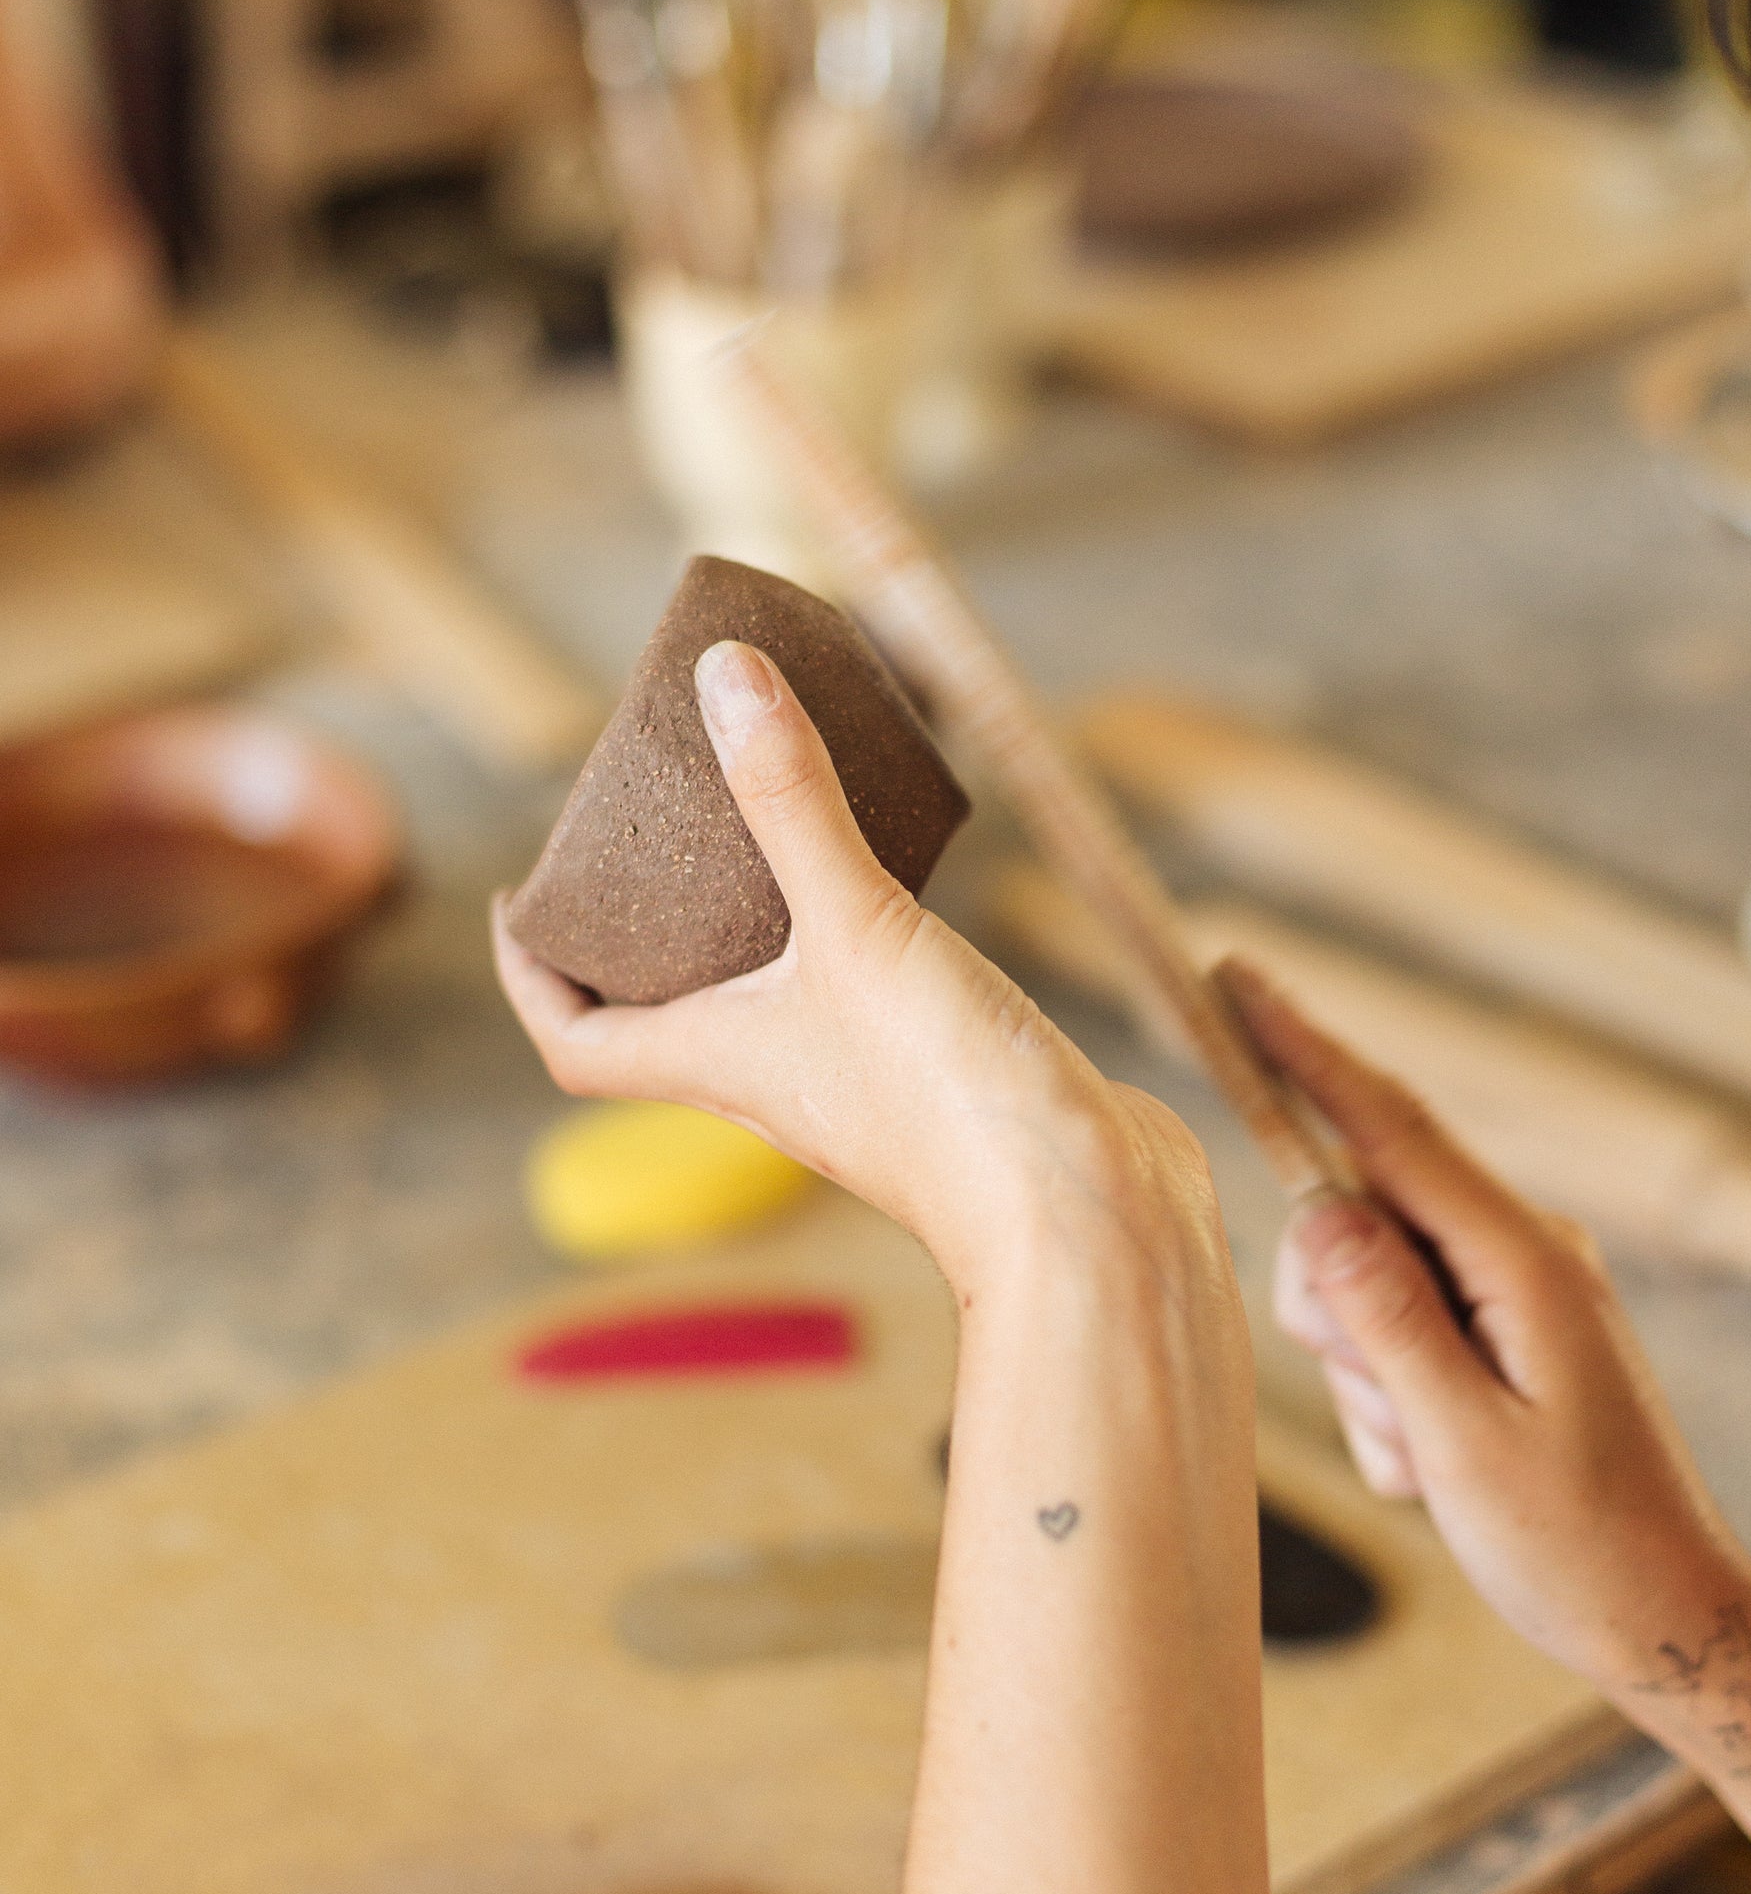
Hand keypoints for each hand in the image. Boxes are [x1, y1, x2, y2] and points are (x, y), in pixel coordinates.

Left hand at [494, 639, 1156, 1286]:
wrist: (1086, 1218)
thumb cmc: (950, 1098)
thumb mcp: (858, 925)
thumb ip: (792, 802)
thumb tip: (723, 675)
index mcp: (721, 1062)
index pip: (576, 1040)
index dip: (529, 976)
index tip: (521, 904)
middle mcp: (775, 1083)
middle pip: (666, 1019)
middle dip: (640, 936)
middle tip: (647, 841)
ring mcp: (858, 1087)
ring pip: (767, 1007)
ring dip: (745, 932)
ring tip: (761, 837)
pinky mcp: (938, 1078)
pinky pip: (863, 998)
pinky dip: (850, 936)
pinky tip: (895, 882)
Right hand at [1219, 956, 1740, 1691]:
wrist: (1667, 1620)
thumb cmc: (1576, 1546)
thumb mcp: (1461, 1441)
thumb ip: (1385, 1318)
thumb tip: (1315, 1210)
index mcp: (1521, 1259)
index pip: (1390, 1128)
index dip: (1308, 1052)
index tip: (1240, 979)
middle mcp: (1519, 1250)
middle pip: (1357, 1215)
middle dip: (1336, 1312)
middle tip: (1389, 1416)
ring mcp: (1511, 1288)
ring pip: (1365, 1280)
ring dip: (1369, 1375)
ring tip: (1427, 1458)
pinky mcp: (1500, 1328)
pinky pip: (1397, 1330)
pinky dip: (1392, 1401)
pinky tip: (1440, 1469)